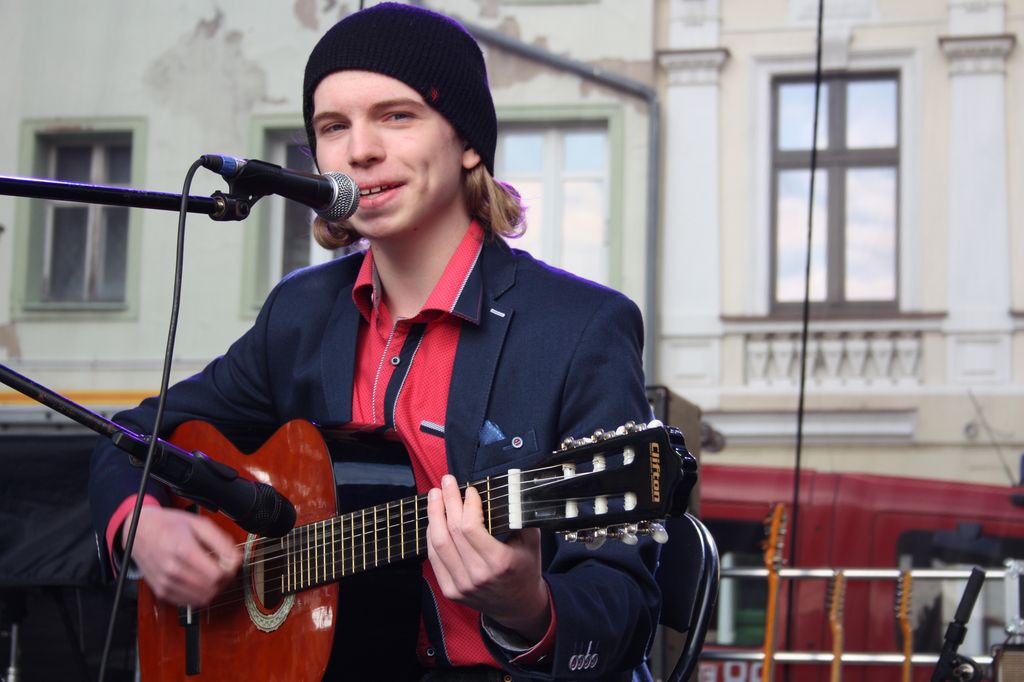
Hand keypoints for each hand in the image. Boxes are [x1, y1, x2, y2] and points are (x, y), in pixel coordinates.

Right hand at [124, 506, 240, 605]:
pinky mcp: (162, 592)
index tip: (232, 562)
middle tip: (225, 568)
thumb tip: (236, 559)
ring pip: (202, 599)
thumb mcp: (199, 523)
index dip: (230, 571)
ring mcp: (165, 584)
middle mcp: (172, 570)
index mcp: (183, 550)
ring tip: (214, 574)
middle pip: (211, 589)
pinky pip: (189, 603)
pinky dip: (201, 595)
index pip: (217, 575)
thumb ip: (221, 541)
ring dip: (214, 589)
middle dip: (225, 580)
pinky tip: (202, 581)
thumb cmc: (169, 525)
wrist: (139, 531)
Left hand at [426, 474, 550, 641]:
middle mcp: (477, 575)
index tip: (470, 490)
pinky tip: (434, 520)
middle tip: (446, 481)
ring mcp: (461, 585)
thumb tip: (512, 487)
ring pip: (438, 544)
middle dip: (448, 501)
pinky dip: (431, 536)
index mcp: (499, 562)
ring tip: (435, 495)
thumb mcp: (532, 542)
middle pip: (452, 531)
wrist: (519, 607)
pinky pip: (434, 559)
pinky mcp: (450, 591)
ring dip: (434, 515)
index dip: (467, 504)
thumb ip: (521, 516)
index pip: (471, 527)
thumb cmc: (526, 569)